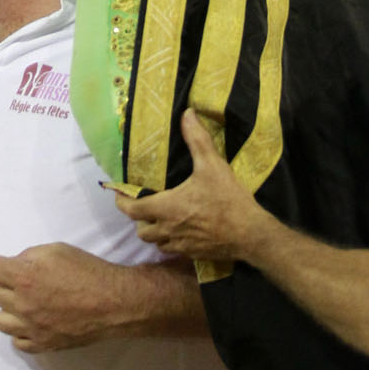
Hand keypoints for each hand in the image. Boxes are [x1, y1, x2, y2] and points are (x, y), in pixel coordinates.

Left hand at [0, 242, 137, 350]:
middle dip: (8, 285)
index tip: (11, 266)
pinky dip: (22, 332)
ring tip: (27, 305)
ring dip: (11, 310)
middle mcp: (22, 304)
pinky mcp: (42, 345)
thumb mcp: (56, 250)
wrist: (111, 302)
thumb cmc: (86, 270)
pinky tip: (35, 323)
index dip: (1, 265)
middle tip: (27, 283)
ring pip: (1, 321)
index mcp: (24, 276)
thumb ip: (30, 256)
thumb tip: (17, 265)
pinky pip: (17, 342)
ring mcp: (31, 328)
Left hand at [113, 108, 262, 262]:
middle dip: (139, 219)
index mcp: (167, 208)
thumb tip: (187, 113)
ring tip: (161, 218)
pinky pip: (174, 251)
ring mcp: (181, 246)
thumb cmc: (227, 199)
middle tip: (144, 204)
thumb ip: (197, 139)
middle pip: (142, 231)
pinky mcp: (194, 256)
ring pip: (157, 244)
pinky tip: (181, 231)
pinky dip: (171, 242)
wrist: (250, 234)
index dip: (122, 202)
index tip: (118, 194)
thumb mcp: (211, 164)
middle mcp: (169, 230)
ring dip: (155, 232)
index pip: (133, 210)